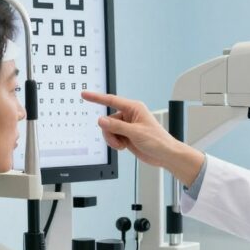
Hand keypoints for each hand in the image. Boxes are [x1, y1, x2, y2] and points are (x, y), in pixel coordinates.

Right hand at [80, 91, 203, 185]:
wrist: (165, 155)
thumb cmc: (158, 140)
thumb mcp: (136, 133)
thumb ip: (117, 126)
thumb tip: (101, 120)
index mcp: (134, 108)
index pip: (111, 100)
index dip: (96, 98)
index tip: (85, 95)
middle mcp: (130, 115)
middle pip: (108, 120)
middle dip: (110, 132)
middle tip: (119, 141)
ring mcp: (127, 126)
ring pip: (109, 130)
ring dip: (112, 139)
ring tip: (122, 145)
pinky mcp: (126, 136)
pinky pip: (112, 137)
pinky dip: (115, 143)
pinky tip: (124, 147)